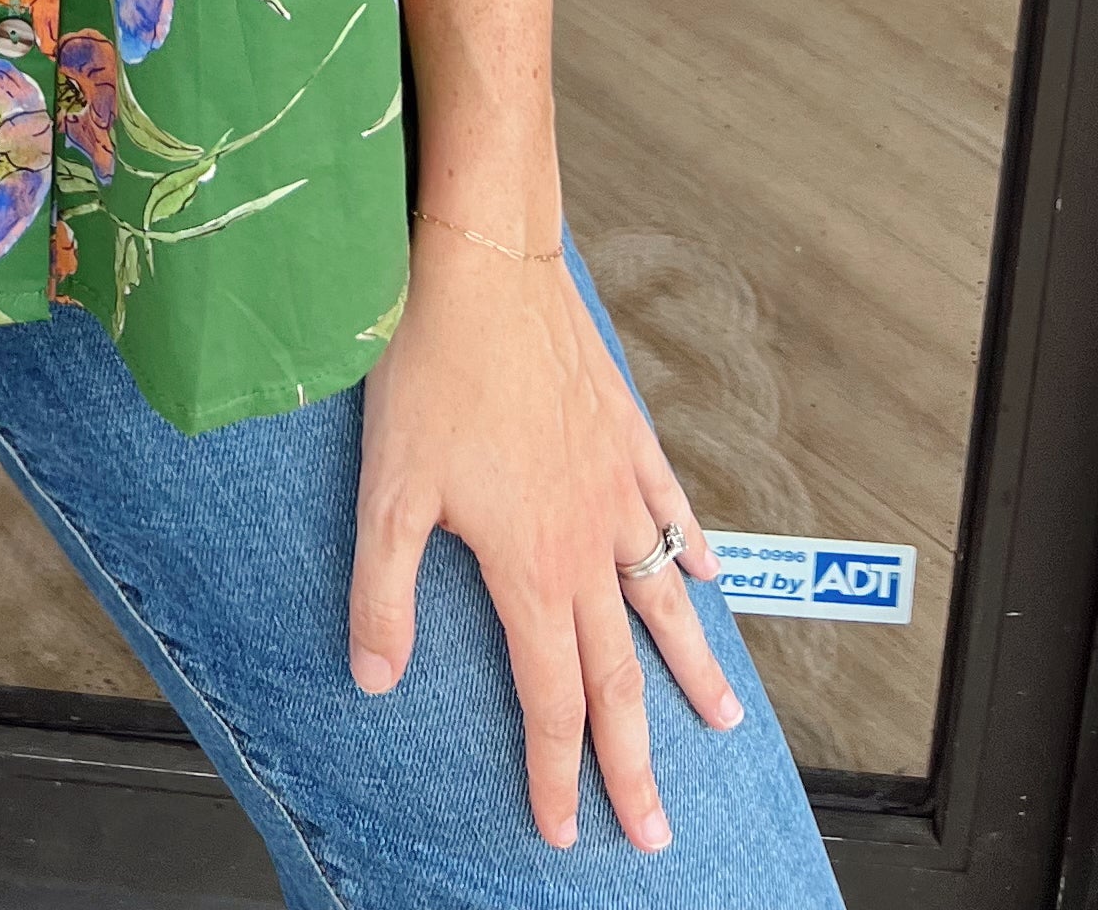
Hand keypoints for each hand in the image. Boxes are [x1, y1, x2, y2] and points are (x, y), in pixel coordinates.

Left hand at [348, 224, 739, 852]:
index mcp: (531, 568)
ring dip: (693, 670)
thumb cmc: (427, 371)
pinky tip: (710, 579)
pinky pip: (671, 510)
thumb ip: (382, 593)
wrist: (482, 267)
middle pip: (621, 676)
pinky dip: (693, 554)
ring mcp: (617, 487)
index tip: (570, 831)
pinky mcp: (625, 434)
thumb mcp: (386, 491)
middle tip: (658, 829)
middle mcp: (588, 542)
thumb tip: (375, 680)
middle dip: (637, 761)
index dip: (561, 773)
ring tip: (721, 723)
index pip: (552, 699)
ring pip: (665, 601)